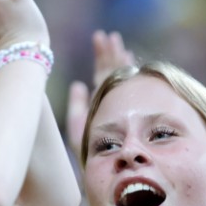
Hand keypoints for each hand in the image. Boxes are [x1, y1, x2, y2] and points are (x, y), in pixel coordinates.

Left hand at [65, 30, 135, 157]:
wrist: (111, 170)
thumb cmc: (91, 155)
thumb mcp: (78, 128)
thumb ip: (76, 107)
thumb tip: (78, 84)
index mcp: (101, 104)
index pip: (103, 76)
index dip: (102, 57)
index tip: (101, 38)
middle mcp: (113, 102)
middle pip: (112, 72)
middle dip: (111, 53)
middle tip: (110, 35)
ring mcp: (122, 103)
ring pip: (120, 74)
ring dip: (116, 55)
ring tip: (114, 38)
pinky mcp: (128, 105)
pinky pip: (126, 82)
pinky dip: (125, 67)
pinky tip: (126, 54)